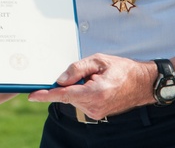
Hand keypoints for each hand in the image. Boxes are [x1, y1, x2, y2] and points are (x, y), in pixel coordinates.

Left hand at [27, 54, 155, 120]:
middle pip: (68, 95)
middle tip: (87, 72)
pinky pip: (81, 101)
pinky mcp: (96, 114)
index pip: (64, 95)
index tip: (32, 95)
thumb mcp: (99, 60)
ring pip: (74, 98)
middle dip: (69, 83)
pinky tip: (97, 85)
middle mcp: (94, 106)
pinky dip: (83, 92)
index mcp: (95, 92)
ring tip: (96, 78)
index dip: (46, 95)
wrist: (142, 84)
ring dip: (77, 87)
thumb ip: (77, 68)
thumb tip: (60, 79)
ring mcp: (95, 112)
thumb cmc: (122, 69)